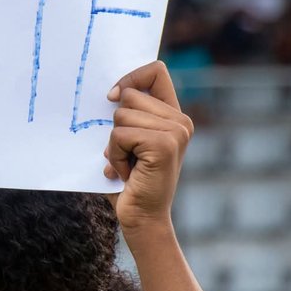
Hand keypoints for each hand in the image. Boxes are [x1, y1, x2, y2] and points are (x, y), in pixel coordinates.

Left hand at [103, 61, 192, 233]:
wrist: (142, 219)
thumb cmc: (129, 182)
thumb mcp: (126, 142)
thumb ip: (126, 115)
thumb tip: (110, 92)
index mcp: (173, 116)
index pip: (156, 71)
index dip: (130, 77)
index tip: (111, 97)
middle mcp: (181, 121)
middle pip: (130, 94)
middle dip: (116, 125)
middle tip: (127, 154)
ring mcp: (176, 131)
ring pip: (121, 115)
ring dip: (114, 144)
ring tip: (128, 166)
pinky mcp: (165, 144)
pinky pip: (120, 134)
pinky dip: (116, 155)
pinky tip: (127, 173)